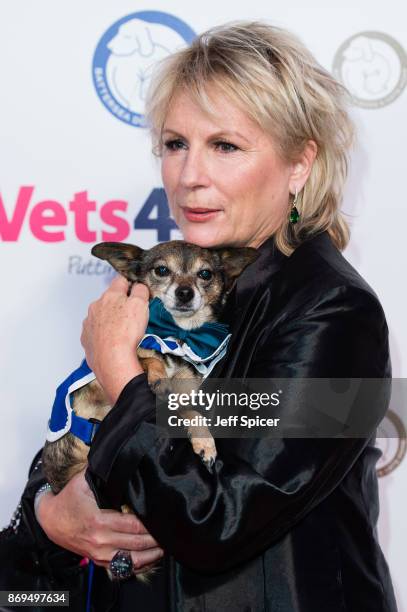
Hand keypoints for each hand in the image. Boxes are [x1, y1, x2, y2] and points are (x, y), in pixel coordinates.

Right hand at [36, 471, 163, 572]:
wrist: (51, 520)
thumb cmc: (69, 499)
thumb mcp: (83, 481)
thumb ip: (102, 472)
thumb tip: (120, 458)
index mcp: (99, 521)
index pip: (133, 526)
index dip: (150, 523)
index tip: (163, 517)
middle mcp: (100, 541)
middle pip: (137, 544)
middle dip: (156, 539)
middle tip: (170, 531)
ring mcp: (100, 554)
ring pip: (133, 561)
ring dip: (152, 555)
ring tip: (165, 545)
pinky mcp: (99, 561)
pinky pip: (123, 569)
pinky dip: (139, 566)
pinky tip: (151, 558)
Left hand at [81, 276, 148, 403]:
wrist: (111, 360)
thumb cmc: (126, 333)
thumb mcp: (141, 305)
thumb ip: (140, 291)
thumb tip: (138, 286)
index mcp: (110, 296)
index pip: (120, 280)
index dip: (131, 284)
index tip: (136, 291)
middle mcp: (96, 306)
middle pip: (110, 299)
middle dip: (120, 304)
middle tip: (133, 316)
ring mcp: (89, 323)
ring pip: (101, 316)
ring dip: (111, 320)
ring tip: (123, 332)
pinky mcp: (87, 338)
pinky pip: (96, 332)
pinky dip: (104, 334)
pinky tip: (113, 341)